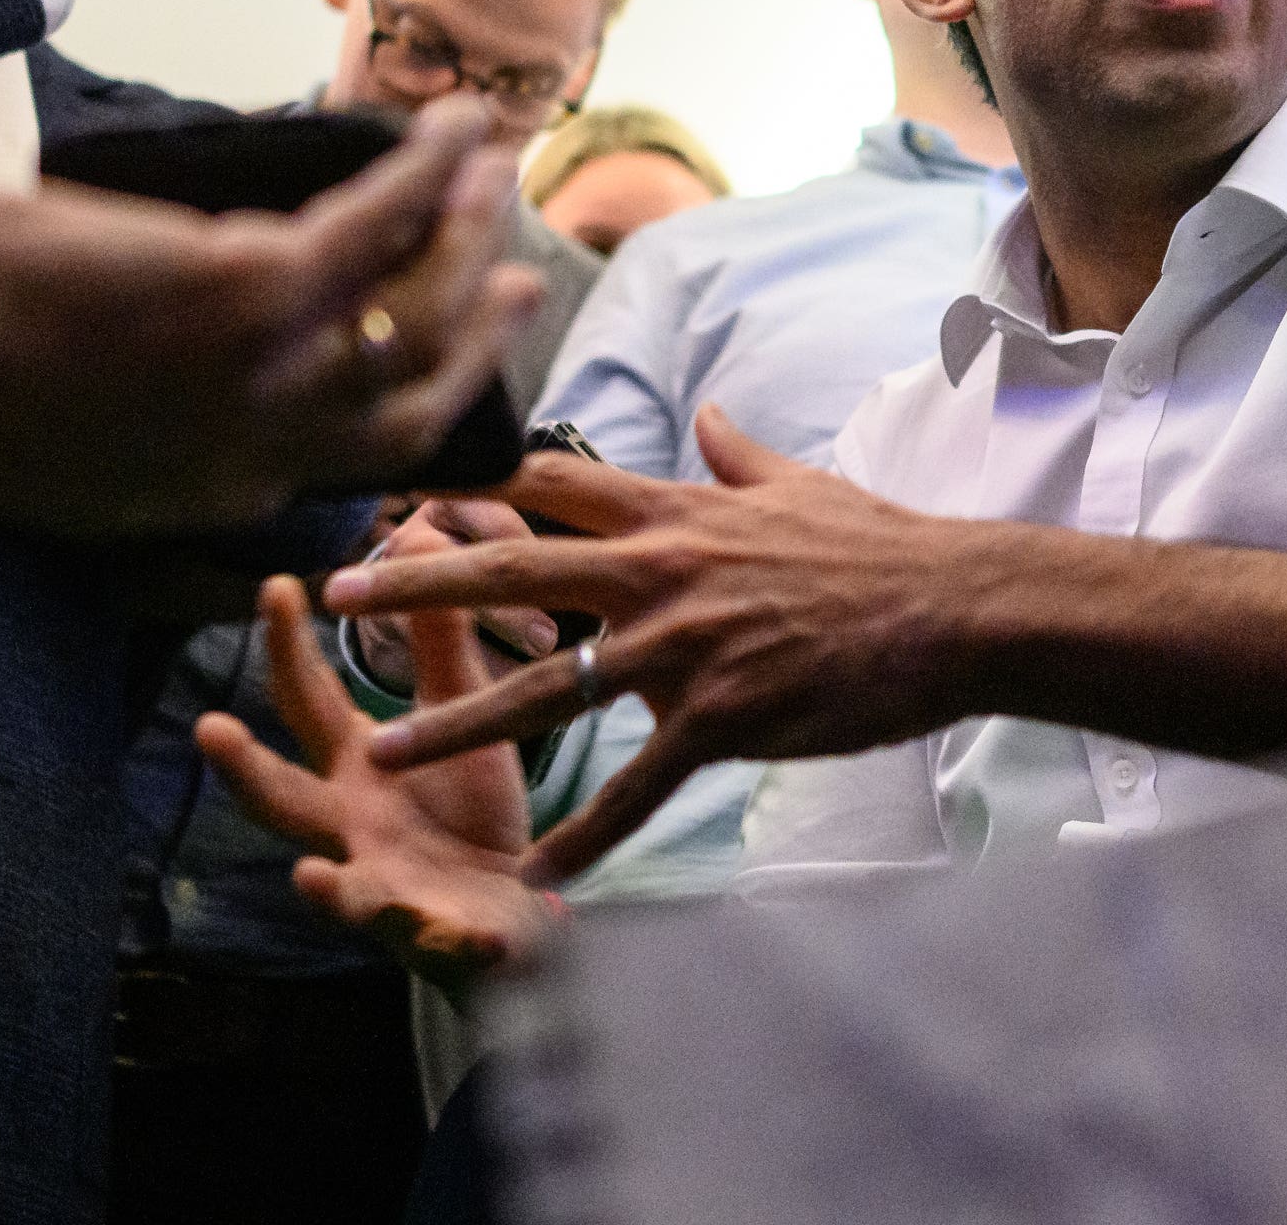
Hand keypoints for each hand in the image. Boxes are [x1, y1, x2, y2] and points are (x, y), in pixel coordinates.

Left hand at [0, 96, 543, 535]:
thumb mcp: (29, 430)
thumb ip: (100, 405)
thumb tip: (88, 327)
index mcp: (196, 490)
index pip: (333, 457)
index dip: (396, 400)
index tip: (423, 356)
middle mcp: (256, 449)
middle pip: (412, 401)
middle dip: (473, 338)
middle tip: (514, 278)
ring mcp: (268, 373)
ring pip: (421, 309)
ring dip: (468, 236)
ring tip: (489, 172)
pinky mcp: (258, 290)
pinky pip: (384, 221)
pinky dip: (434, 168)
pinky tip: (460, 123)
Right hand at [196, 575, 551, 980]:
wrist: (514, 905)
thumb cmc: (467, 806)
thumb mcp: (459, 710)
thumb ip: (440, 638)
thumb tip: (425, 532)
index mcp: (355, 763)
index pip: (304, 698)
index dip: (285, 645)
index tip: (274, 586)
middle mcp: (348, 824)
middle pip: (282, 797)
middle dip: (244, 769)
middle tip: (210, 729)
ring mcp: (380, 886)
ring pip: (338, 889)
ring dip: (323, 885)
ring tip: (309, 873)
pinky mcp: (429, 936)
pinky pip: (433, 942)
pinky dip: (444, 941)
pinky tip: (463, 933)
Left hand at [327, 405, 985, 881]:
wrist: (952, 606)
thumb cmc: (882, 544)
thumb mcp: (800, 482)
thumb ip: (737, 456)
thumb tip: (708, 415)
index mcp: (675, 514)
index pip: (556, 485)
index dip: (480, 487)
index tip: (411, 494)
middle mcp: (661, 573)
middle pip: (513, 570)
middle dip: (415, 583)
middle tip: (334, 594)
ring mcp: (684, 648)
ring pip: (545, 687)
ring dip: (454, 722)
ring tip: (382, 749)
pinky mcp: (719, 718)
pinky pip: (634, 786)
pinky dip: (584, 836)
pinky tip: (537, 872)